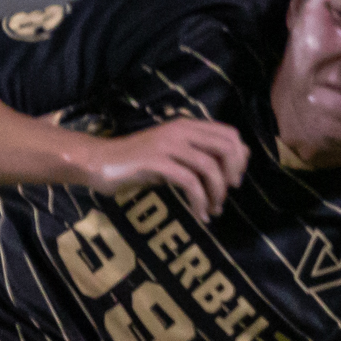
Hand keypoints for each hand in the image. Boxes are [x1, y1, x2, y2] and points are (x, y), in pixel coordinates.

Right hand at [79, 118, 249, 221]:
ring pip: (209, 167)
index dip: (240, 158)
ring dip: (217, 193)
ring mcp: (168, 145)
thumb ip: (195, 156)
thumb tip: (228, 170)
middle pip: (226, 148)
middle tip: (226, 196)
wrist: (99, 162)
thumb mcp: (170, 155)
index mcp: (187, 126)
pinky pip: (189, 182)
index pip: (230, 134)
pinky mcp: (156, 162)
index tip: (234, 181)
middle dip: (232, 176)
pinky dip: (199, 201)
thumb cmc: (135, 162)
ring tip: (213, 210)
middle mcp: (180, 130)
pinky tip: (198, 214)